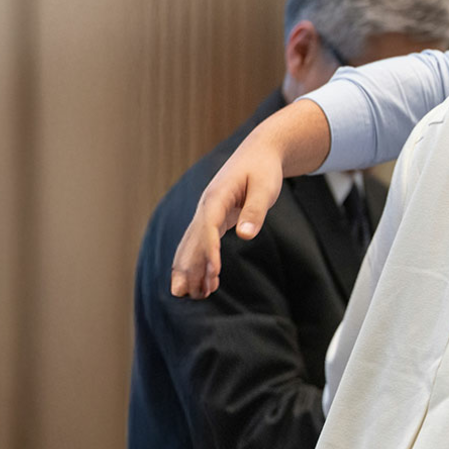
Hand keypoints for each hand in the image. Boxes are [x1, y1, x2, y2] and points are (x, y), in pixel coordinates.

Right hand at [169, 139, 285, 298]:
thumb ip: (255, 211)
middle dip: (187, 267)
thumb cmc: (264, 169)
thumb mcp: (265, 187)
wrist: (259, 153)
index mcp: (217, 196)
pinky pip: (202, 244)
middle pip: (192, 240)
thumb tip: (245, 235)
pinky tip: (207, 284)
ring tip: (192, 296)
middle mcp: (206, 206)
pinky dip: (202, 263)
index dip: (209, 251)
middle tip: (183, 294)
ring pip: (193, 245)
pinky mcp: (214, 219)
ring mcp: (208, 213)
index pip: (208, 227)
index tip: (214, 272)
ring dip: (191, 269)